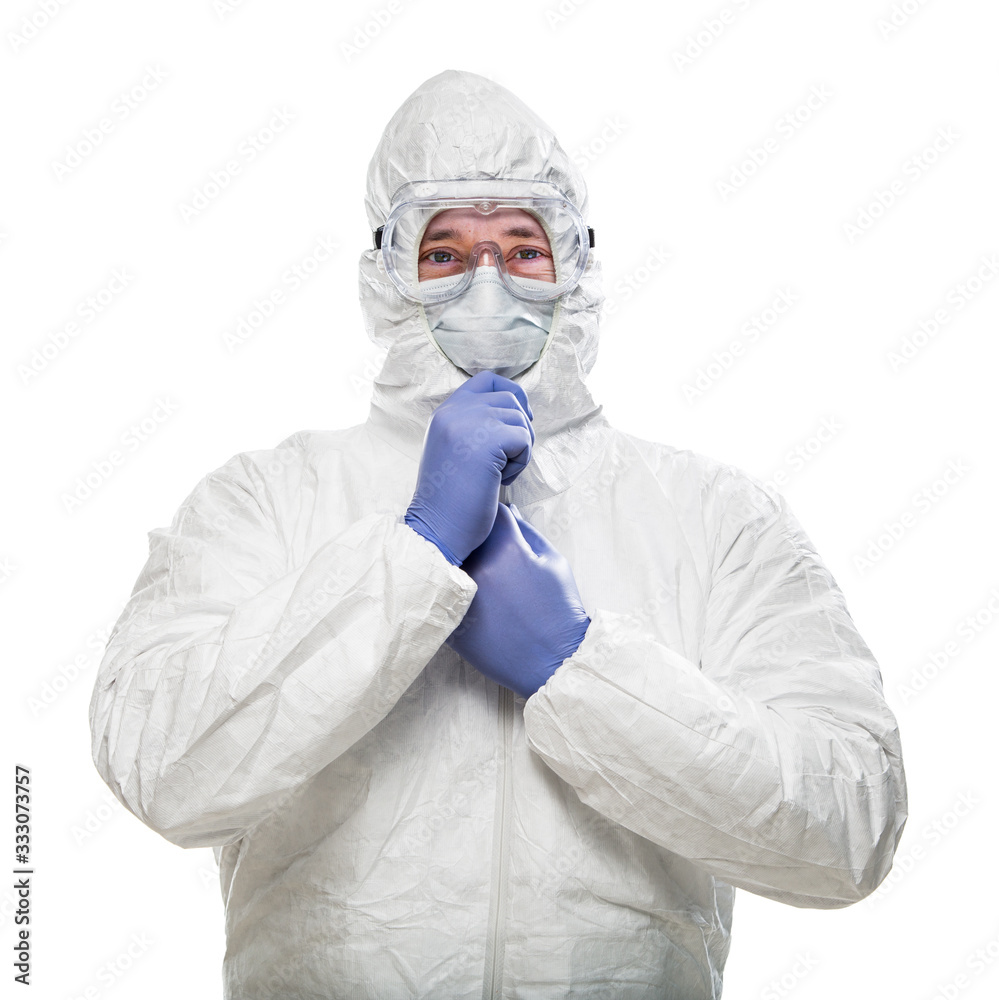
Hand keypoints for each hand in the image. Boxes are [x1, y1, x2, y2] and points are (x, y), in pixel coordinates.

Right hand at [405, 371, 533, 564]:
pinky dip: (521, 462)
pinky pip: (524, 439)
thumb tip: (520, 412)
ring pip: (520, 419)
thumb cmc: (452, 500)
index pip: (487, 379)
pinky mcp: (487, 439)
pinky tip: (499, 480)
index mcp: (445, 412)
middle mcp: (455, 410)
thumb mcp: (456, 451)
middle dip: (519, 429)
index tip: (520, 418)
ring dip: (520, 450)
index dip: (511, 393)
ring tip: (497, 474)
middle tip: (506, 461)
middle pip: (510, 399)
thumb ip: (475, 426)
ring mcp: (469, 422)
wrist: (437, 529)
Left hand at [446, 503, 589, 698]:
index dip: (493, 512)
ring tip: (483, 575)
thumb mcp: (554, 562)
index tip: (495, 519)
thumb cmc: (560, 610)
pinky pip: (445, 594)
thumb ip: (527, 531)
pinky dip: (454, 591)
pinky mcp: (453, 622)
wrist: (556, 662)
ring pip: (449, 562)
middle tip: (484, 545)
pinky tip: (476, 600)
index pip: (489, 512)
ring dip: (460, 561)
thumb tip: (506, 510)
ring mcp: (462, 596)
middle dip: (473, 536)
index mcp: (507, 548)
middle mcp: (479, 568)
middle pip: (464, 535)